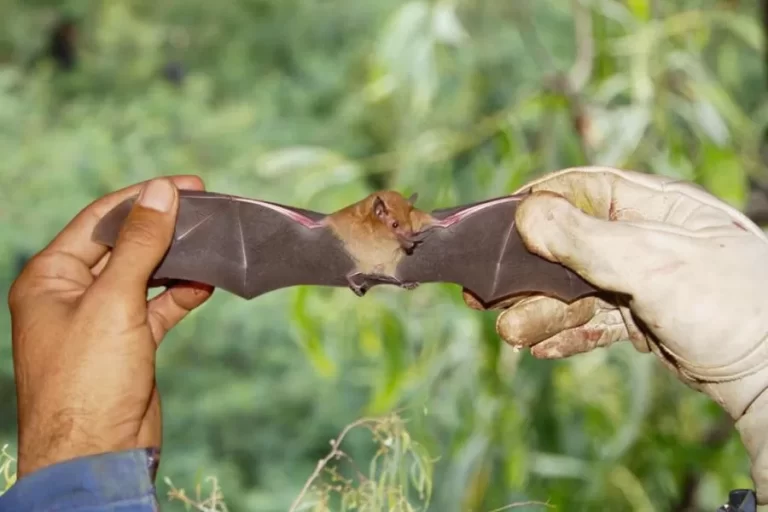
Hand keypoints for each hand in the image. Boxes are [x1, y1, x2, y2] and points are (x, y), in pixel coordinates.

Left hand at [8, 176, 213, 477]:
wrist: (97, 456)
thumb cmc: (87, 380)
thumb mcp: (113, 302)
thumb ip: (141, 244)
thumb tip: (162, 191)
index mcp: (51, 277)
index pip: (100, 220)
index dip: (144, 198)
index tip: (188, 184)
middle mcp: (73, 293)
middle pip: (125, 244)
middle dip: (164, 227)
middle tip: (207, 209)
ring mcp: (103, 318)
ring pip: (146, 275)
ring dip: (178, 260)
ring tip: (213, 241)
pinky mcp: (130, 342)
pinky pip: (159, 306)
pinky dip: (183, 294)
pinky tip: (208, 283)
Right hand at [463, 166, 767, 502]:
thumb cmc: (731, 306)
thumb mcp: (655, 264)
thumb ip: (587, 240)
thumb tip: (527, 212)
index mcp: (657, 207)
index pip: (584, 189)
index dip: (538, 203)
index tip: (496, 222)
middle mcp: (647, 238)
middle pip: (570, 246)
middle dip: (528, 273)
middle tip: (484, 293)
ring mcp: (646, 281)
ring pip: (578, 291)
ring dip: (541, 312)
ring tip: (510, 334)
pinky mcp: (646, 319)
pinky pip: (596, 322)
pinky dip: (568, 333)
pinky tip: (541, 348)